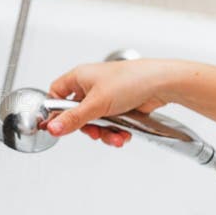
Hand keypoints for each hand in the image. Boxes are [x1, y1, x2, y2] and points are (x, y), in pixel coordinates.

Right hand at [46, 59, 172, 146]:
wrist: (162, 83)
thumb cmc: (131, 80)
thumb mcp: (96, 104)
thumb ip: (73, 119)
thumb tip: (53, 128)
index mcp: (80, 77)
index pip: (56, 93)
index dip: (55, 110)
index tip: (58, 126)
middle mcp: (91, 85)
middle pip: (76, 113)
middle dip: (87, 127)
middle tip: (94, 132)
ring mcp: (106, 96)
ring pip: (95, 121)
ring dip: (104, 133)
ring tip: (115, 137)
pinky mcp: (119, 106)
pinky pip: (110, 124)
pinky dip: (115, 132)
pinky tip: (123, 134)